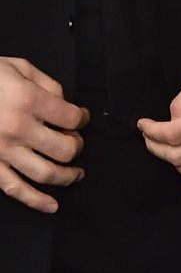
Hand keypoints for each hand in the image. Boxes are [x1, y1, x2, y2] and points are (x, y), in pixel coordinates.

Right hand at [0, 56, 86, 214]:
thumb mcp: (17, 67)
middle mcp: (18, 128)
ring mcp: (3, 150)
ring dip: (68, 176)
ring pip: (47, 173)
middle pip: (65, 149)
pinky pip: (15, 188)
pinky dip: (36, 201)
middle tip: (74, 141)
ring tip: (75, 174)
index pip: (71, 118)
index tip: (81, 118)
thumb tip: (65, 104)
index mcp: (27, 100)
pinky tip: (51, 205)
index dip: (82, 118)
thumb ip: (47, 84)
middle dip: (76, 146)